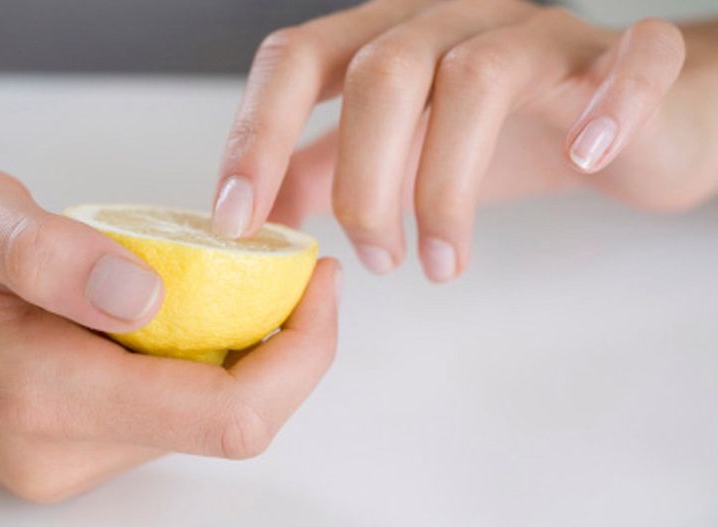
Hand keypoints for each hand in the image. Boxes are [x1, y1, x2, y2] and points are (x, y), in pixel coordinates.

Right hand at [0, 155, 339, 502]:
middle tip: (282, 261)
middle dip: (279, 343)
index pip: (225, 412)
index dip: (299, 353)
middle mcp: (56, 448)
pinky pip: (162, 408)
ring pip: (199, 416)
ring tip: (222, 270)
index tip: (314, 281)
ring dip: (235, 346)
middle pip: (228, 420)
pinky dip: (191, 355)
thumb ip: (50, 256)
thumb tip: (148, 293)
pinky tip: (173, 300)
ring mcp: (58, 456)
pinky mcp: (59, 445)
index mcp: (37, 391)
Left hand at [212, 0, 717, 280]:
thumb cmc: (499, 133)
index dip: (256, 133)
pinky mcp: (618, 59)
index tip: (235, 219)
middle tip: (375, 261)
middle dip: (362, 180)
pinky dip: (610, 106)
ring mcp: (536, 32)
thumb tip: (258, 211)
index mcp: (385, 40)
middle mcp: (450, 21)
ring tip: (441, 263)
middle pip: (382, 72)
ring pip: (477, 77)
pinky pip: (630, 60)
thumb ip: (322, 169)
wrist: (621, 119)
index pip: (298, 60)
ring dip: (448, 185)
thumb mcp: (393, 152)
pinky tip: (584, 160)